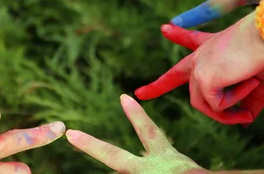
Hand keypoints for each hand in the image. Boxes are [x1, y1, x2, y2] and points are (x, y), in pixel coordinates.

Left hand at [66, 94, 207, 172]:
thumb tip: (183, 168)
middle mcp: (150, 168)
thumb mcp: (192, 171)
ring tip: (102, 143)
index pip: (150, 132)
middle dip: (91, 146)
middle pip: (113, 156)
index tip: (124, 97)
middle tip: (70, 134)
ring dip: (123, 166)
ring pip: (121, 171)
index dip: (136, 115)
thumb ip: (182, 166)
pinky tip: (109, 139)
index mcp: (167, 160)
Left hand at [135, 14, 263, 124]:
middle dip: (156, 85)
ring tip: (247, 98)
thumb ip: (248, 99)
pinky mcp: (202, 77)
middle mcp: (201, 55)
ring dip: (228, 110)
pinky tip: (245, 81)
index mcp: (213, 46)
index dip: (178, 34)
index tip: (165, 28)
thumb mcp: (258, 79)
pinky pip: (216, 106)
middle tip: (139, 93)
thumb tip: (245, 120)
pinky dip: (235, 102)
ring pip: (204, 105)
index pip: (192, 40)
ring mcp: (199, 67)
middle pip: (177, 75)